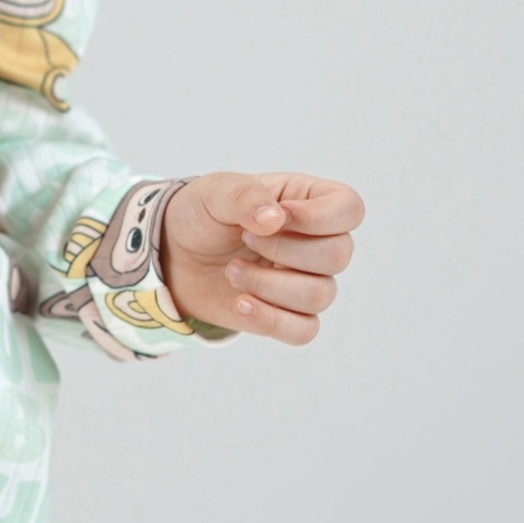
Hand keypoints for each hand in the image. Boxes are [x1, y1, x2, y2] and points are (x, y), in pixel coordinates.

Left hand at [162, 172, 363, 343]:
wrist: (174, 254)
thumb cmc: (203, 214)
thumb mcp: (216, 192)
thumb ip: (246, 197)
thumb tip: (276, 219)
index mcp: (308, 200)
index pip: (349, 209)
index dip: (320, 217)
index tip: (279, 216)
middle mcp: (315, 242)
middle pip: (339, 255)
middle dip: (285, 250)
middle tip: (245, 239)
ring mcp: (305, 281)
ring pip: (321, 295)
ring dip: (269, 284)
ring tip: (232, 271)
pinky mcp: (288, 315)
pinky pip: (304, 330)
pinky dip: (270, 318)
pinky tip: (240, 304)